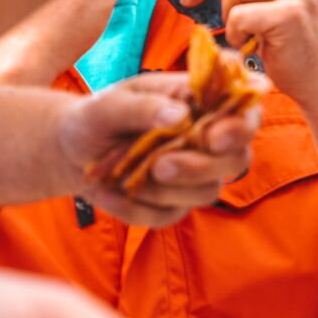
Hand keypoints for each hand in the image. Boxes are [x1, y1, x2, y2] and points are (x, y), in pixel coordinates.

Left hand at [58, 73, 261, 225]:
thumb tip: (179, 117)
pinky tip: (112, 193)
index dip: (242, 125)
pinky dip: (137, 208)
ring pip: (207, 191)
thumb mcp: (107, 104)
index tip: (214, 136)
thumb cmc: (97, 117)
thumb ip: (142, 107)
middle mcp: (209, 140)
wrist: (71, 151)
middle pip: (238, 159)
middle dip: (201, 166)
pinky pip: (169, 215)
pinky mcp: (176, 204)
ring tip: (126, 176)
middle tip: (160, 165)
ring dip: (166, 189)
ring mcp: (196, 175)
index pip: (246, 110)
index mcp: (202, 103)